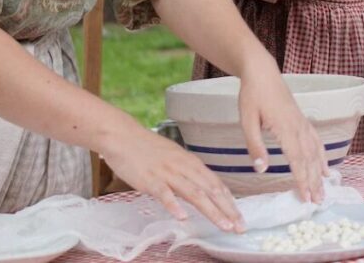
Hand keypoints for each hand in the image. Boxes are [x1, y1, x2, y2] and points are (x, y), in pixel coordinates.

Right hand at [100, 122, 245, 232]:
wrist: (123, 136)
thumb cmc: (148, 149)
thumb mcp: (175, 158)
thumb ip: (189, 173)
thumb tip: (202, 186)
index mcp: (191, 163)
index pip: (216, 184)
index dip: (230, 202)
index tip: (240, 217)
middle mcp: (184, 167)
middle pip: (211, 190)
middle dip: (227, 210)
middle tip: (240, 227)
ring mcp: (168, 173)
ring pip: (194, 193)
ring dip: (210, 211)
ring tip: (223, 225)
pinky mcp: (150, 179)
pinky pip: (164, 193)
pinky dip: (173, 205)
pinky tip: (182, 217)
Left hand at [236, 56, 328, 203]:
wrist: (262, 73)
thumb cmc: (252, 96)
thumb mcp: (247, 121)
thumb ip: (255, 145)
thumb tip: (262, 169)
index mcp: (285, 129)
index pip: (297, 160)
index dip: (302, 180)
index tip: (305, 197)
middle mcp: (298, 127)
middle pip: (310, 159)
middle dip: (314, 182)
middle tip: (318, 201)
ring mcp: (302, 123)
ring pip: (316, 151)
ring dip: (320, 171)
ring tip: (326, 188)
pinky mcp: (302, 120)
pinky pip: (316, 140)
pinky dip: (322, 155)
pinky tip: (325, 165)